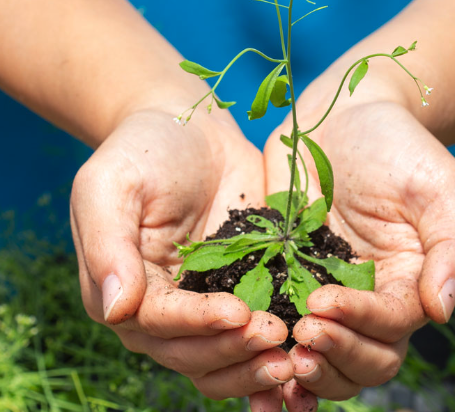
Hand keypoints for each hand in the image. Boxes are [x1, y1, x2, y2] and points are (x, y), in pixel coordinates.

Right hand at [70, 108, 294, 405]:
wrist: (191, 127)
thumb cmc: (143, 150)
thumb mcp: (111, 186)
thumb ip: (106, 246)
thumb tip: (116, 309)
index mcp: (126, 291)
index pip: (160, 324)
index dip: (198, 324)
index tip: (238, 313)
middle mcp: (164, 311)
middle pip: (195, 353)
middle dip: (235, 350)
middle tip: (277, 338)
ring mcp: (207, 303)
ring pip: (226, 356)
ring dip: (256, 365)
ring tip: (294, 358)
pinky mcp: (246, 288)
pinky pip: (258, 328)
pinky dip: (278, 347)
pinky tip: (310, 346)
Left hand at [263, 94, 454, 404]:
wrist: (346, 112)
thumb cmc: (399, 145)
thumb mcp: (440, 185)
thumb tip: (442, 312)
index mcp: (410, 282)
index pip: (391, 327)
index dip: (360, 324)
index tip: (324, 300)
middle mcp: (370, 297)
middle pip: (364, 360)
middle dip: (334, 356)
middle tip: (301, 333)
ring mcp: (325, 291)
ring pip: (324, 360)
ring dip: (306, 372)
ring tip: (278, 355)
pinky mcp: (284, 277)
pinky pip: (279, 329)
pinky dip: (269, 357)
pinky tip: (249, 360)